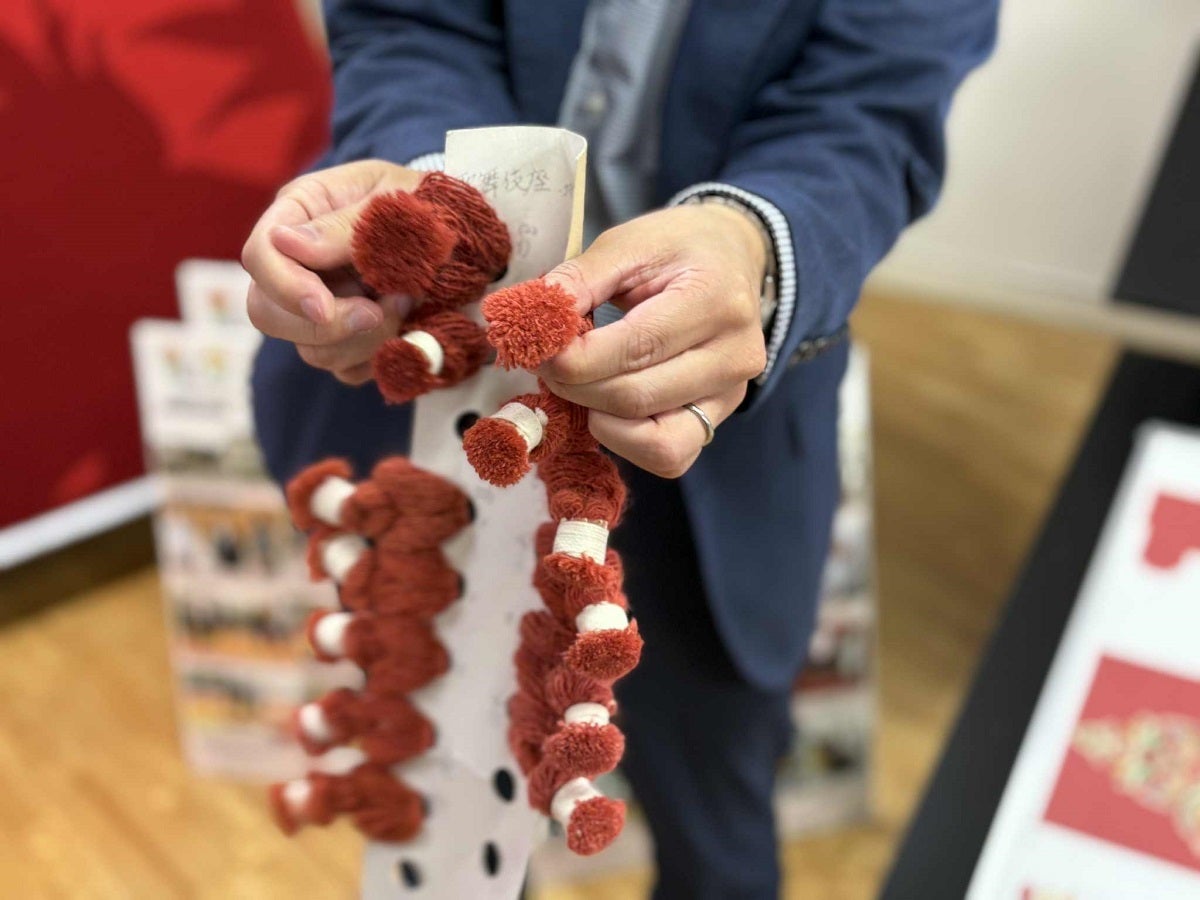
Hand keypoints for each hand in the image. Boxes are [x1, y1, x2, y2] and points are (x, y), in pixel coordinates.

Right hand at [241, 160, 422, 384]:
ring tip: (408, 303)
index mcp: (301, 213)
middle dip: (325, 325)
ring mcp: (323, 306)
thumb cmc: (428, 200)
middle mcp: (301, 264)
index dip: (285, 287)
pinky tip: (407, 329)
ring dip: (364, 340)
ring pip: (311, 350)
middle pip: (268, 313)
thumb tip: (286, 243)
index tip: (325, 306)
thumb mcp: (395, 198)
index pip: (260, 255)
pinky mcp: (349, 340)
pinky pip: (346, 370)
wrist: (465, 231)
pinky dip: (378, 358)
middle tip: (379, 313)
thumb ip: (346, 225)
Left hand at [540, 204, 767, 477]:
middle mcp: (735, 355)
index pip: (636, 347)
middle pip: (636, 398)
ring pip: (655, 441)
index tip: (538, 347)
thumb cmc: (677, 249)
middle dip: (576, 387)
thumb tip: (534, 317)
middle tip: (547, 364)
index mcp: (716, 299)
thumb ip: (579, 279)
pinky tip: (608, 407)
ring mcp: (732, 395)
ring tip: (581, 383)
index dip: (575, 358)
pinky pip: (670, 457)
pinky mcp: (719, 420)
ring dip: (599, 419)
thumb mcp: (628, 242)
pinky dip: (627, 441)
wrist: (732, 258)